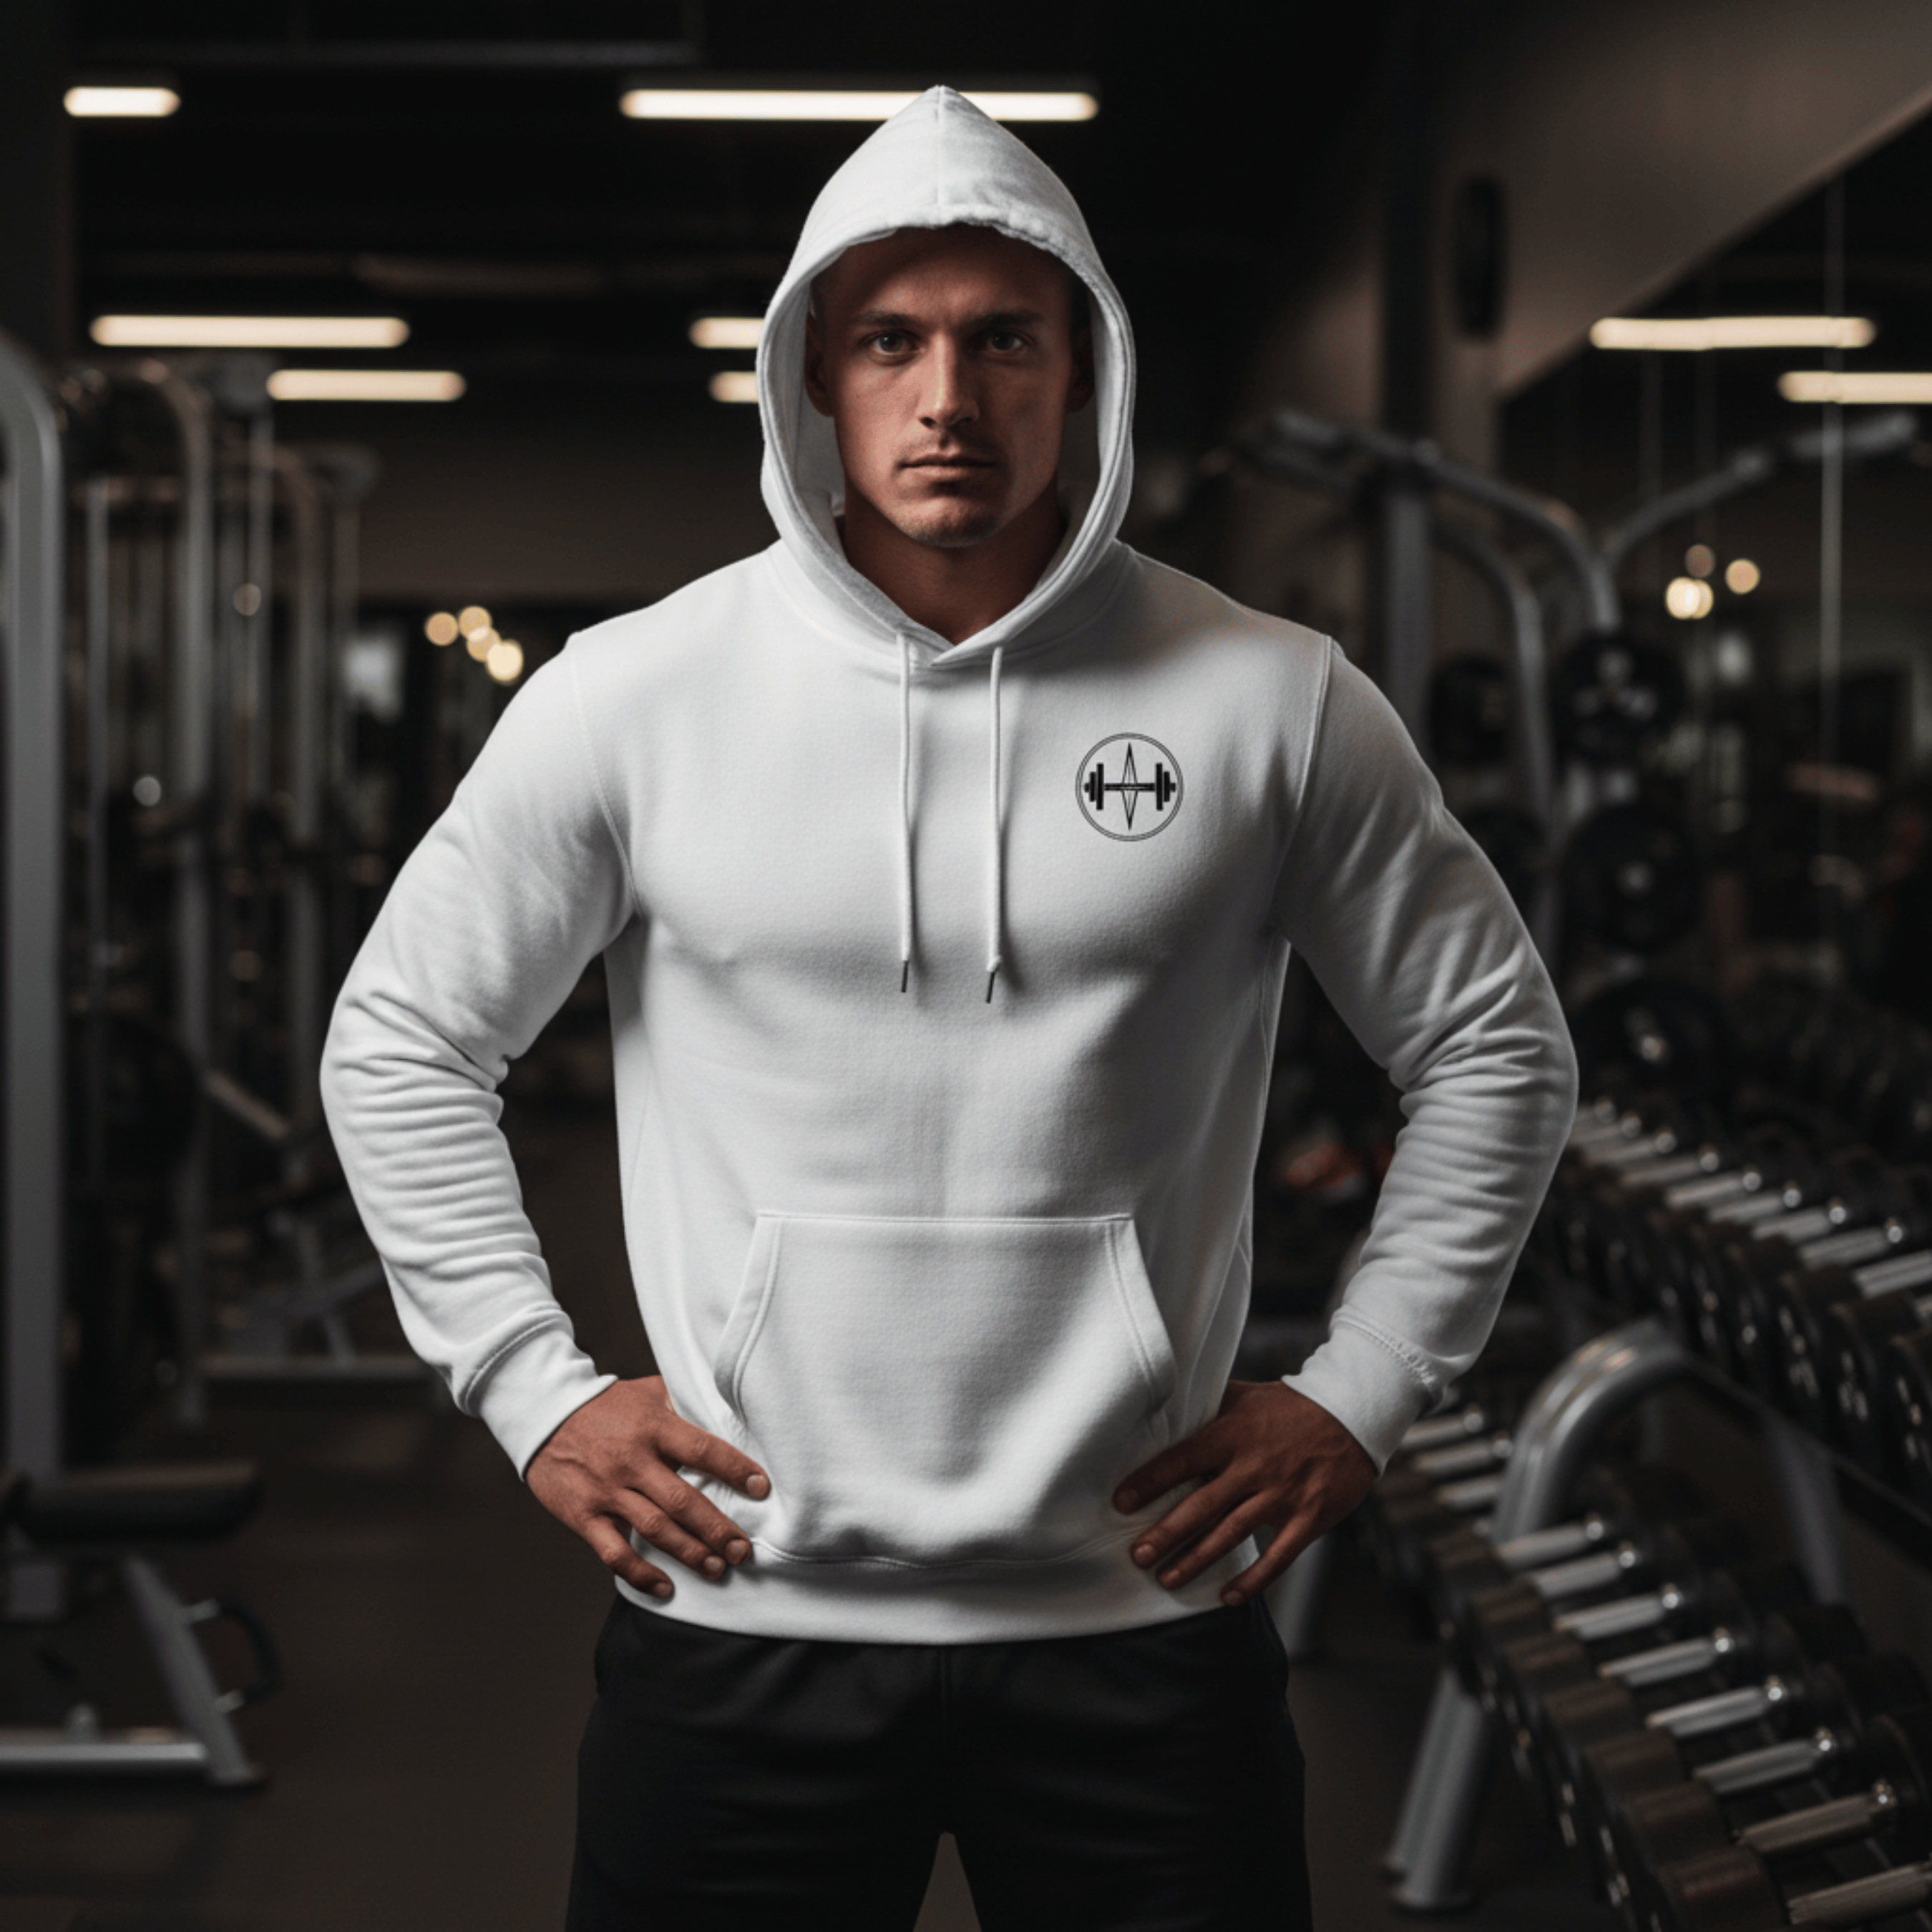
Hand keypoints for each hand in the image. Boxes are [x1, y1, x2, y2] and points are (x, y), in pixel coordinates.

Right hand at [527, 1375, 768, 1600]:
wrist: (543, 1412)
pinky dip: (641, 1574)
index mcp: (653, 1427)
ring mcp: (606, 1490)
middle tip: (744, 1551)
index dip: (735, 1469)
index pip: (703, 1449)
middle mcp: (632, 1460)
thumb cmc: (604, 1404)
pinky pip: (614, 1552)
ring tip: (717, 1568)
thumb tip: (726, 1410)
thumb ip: (684, 1403)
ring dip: (690, 1553)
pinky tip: (665, 1587)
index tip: (761, 1488)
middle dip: (718, 1529)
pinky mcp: (583, 1515)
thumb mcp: (647, 1392)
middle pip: (683, 1500)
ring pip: (655, 1529)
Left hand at [1113, 1381, 1375, 1605]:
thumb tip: (1166, 1411)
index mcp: (1232, 1434)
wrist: (1351, 1416)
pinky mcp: (1308, 1519)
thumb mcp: (1244, 1396)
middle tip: (1138, 1555)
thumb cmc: (1290, 1407)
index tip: (1122, 1502)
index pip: (1182, 1459)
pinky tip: (1228, 1597)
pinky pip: (1277, 1557)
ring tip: (1167, 1579)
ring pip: (1231, 1534)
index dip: (1150, 1482)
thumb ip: (1207, 1407)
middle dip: (1166, 1534)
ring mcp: (1282, 1495)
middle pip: (1201, 1505)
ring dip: (1197, 1560)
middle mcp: (1254, 1467)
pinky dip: (1253, 1581)